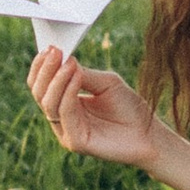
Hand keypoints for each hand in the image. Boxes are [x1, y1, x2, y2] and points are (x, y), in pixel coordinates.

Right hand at [28, 45, 158, 166]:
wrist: (149, 133)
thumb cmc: (129, 107)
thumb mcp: (105, 82)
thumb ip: (83, 73)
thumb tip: (63, 58)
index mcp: (65, 103)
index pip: (42, 85)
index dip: (41, 67)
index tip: (50, 47)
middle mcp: (62, 118)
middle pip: (39, 93)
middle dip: (46, 71)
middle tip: (55, 51)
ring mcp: (66, 131)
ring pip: (48, 103)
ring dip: (57, 80)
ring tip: (70, 63)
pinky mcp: (75, 142)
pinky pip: (64, 114)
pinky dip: (68, 93)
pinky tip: (77, 76)